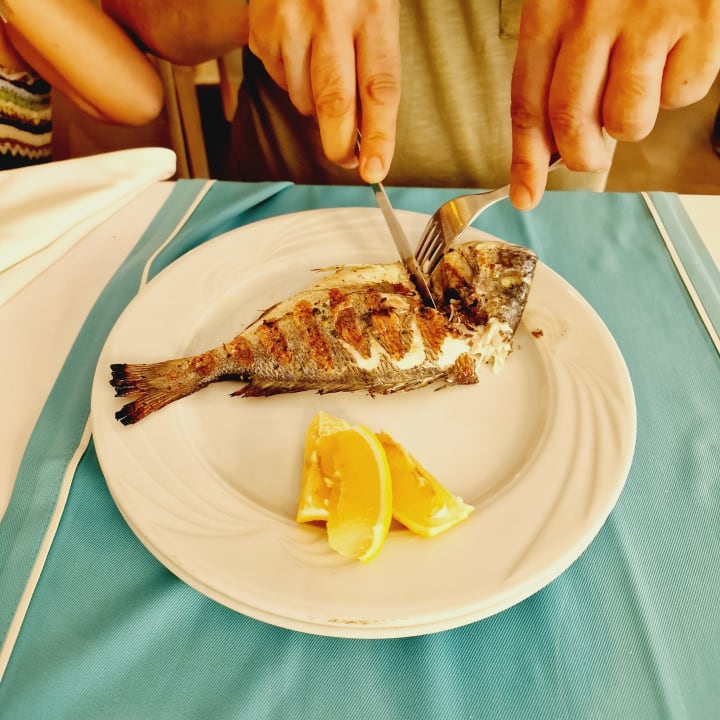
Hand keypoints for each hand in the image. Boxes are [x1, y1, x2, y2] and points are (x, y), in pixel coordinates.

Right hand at [247, 0, 400, 182]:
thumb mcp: (377, 8)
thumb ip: (373, 65)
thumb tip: (362, 130)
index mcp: (372, 9)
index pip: (379, 89)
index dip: (378, 137)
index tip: (375, 170)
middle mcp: (329, 16)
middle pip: (334, 103)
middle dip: (340, 145)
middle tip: (348, 160)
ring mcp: (289, 22)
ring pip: (303, 99)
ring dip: (316, 107)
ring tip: (325, 73)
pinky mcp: (261, 29)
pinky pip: (279, 81)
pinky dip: (293, 82)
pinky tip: (301, 54)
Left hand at [509, 0, 719, 209]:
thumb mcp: (569, 0)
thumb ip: (557, 62)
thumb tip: (551, 142)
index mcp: (550, 9)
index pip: (528, 103)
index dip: (525, 160)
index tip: (525, 195)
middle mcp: (593, 14)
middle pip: (572, 121)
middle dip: (581, 156)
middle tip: (590, 154)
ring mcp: (648, 17)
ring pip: (627, 120)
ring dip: (630, 124)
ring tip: (636, 89)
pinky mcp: (699, 17)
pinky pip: (681, 94)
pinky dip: (677, 90)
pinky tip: (673, 56)